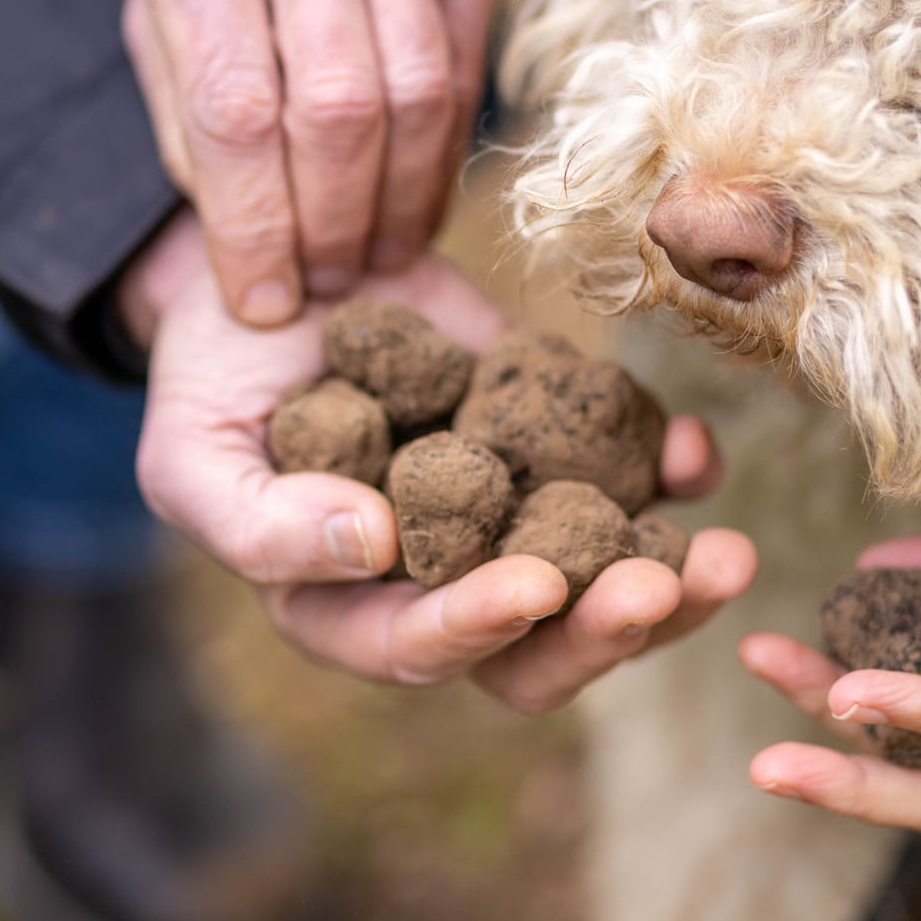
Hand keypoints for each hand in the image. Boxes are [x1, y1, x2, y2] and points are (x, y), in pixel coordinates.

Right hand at [121, 215, 756, 712]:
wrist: (279, 272)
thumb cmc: (213, 380)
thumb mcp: (195, 458)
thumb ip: (263, 525)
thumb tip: (371, 546)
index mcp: (352, 611)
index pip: (423, 647)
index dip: (480, 628)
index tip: (535, 585)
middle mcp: (446, 583)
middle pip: (540, 647)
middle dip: (608, 629)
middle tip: (665, 585)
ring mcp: (514, 519)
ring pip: (606, 583)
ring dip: (674, 579)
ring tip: (725, 553)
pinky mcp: (561, 450)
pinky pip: (634, 483)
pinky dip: (674, 475)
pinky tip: (697, 452)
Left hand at [127, 0, 497, 324]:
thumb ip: (186, 106)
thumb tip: (240, 234)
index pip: (236, 109)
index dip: (253, 225)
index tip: (261, 299)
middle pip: (336, 114)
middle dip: (333, 226)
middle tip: (325, 285)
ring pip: (416, 100)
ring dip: (398, 207)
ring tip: (373, 258)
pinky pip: (464, 70)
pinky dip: (441, 158)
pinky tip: (416, 199)